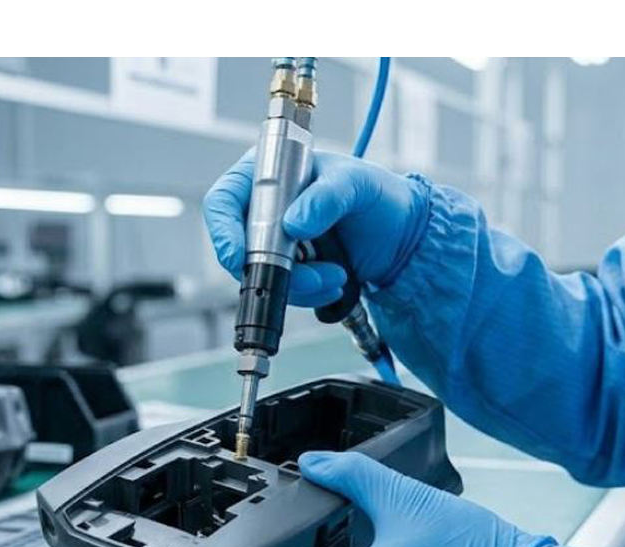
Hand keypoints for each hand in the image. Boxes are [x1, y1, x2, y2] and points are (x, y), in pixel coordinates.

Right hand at [203, 150, 429, 307]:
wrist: (399, 235)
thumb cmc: (377, 195)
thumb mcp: (357, 184)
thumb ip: (327, 197)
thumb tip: (294, 223)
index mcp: (267, 174)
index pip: (225, 201)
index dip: (225, 232)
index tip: (240, 258)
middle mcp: (263, 209)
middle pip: (239, 247)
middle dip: (273, 269)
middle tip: (310, 277)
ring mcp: (273, 243)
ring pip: (261, 276)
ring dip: (298, 286)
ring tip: (336, 275)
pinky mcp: (288, 270)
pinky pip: (283, 290)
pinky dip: (308, 294)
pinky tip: (334, 281)